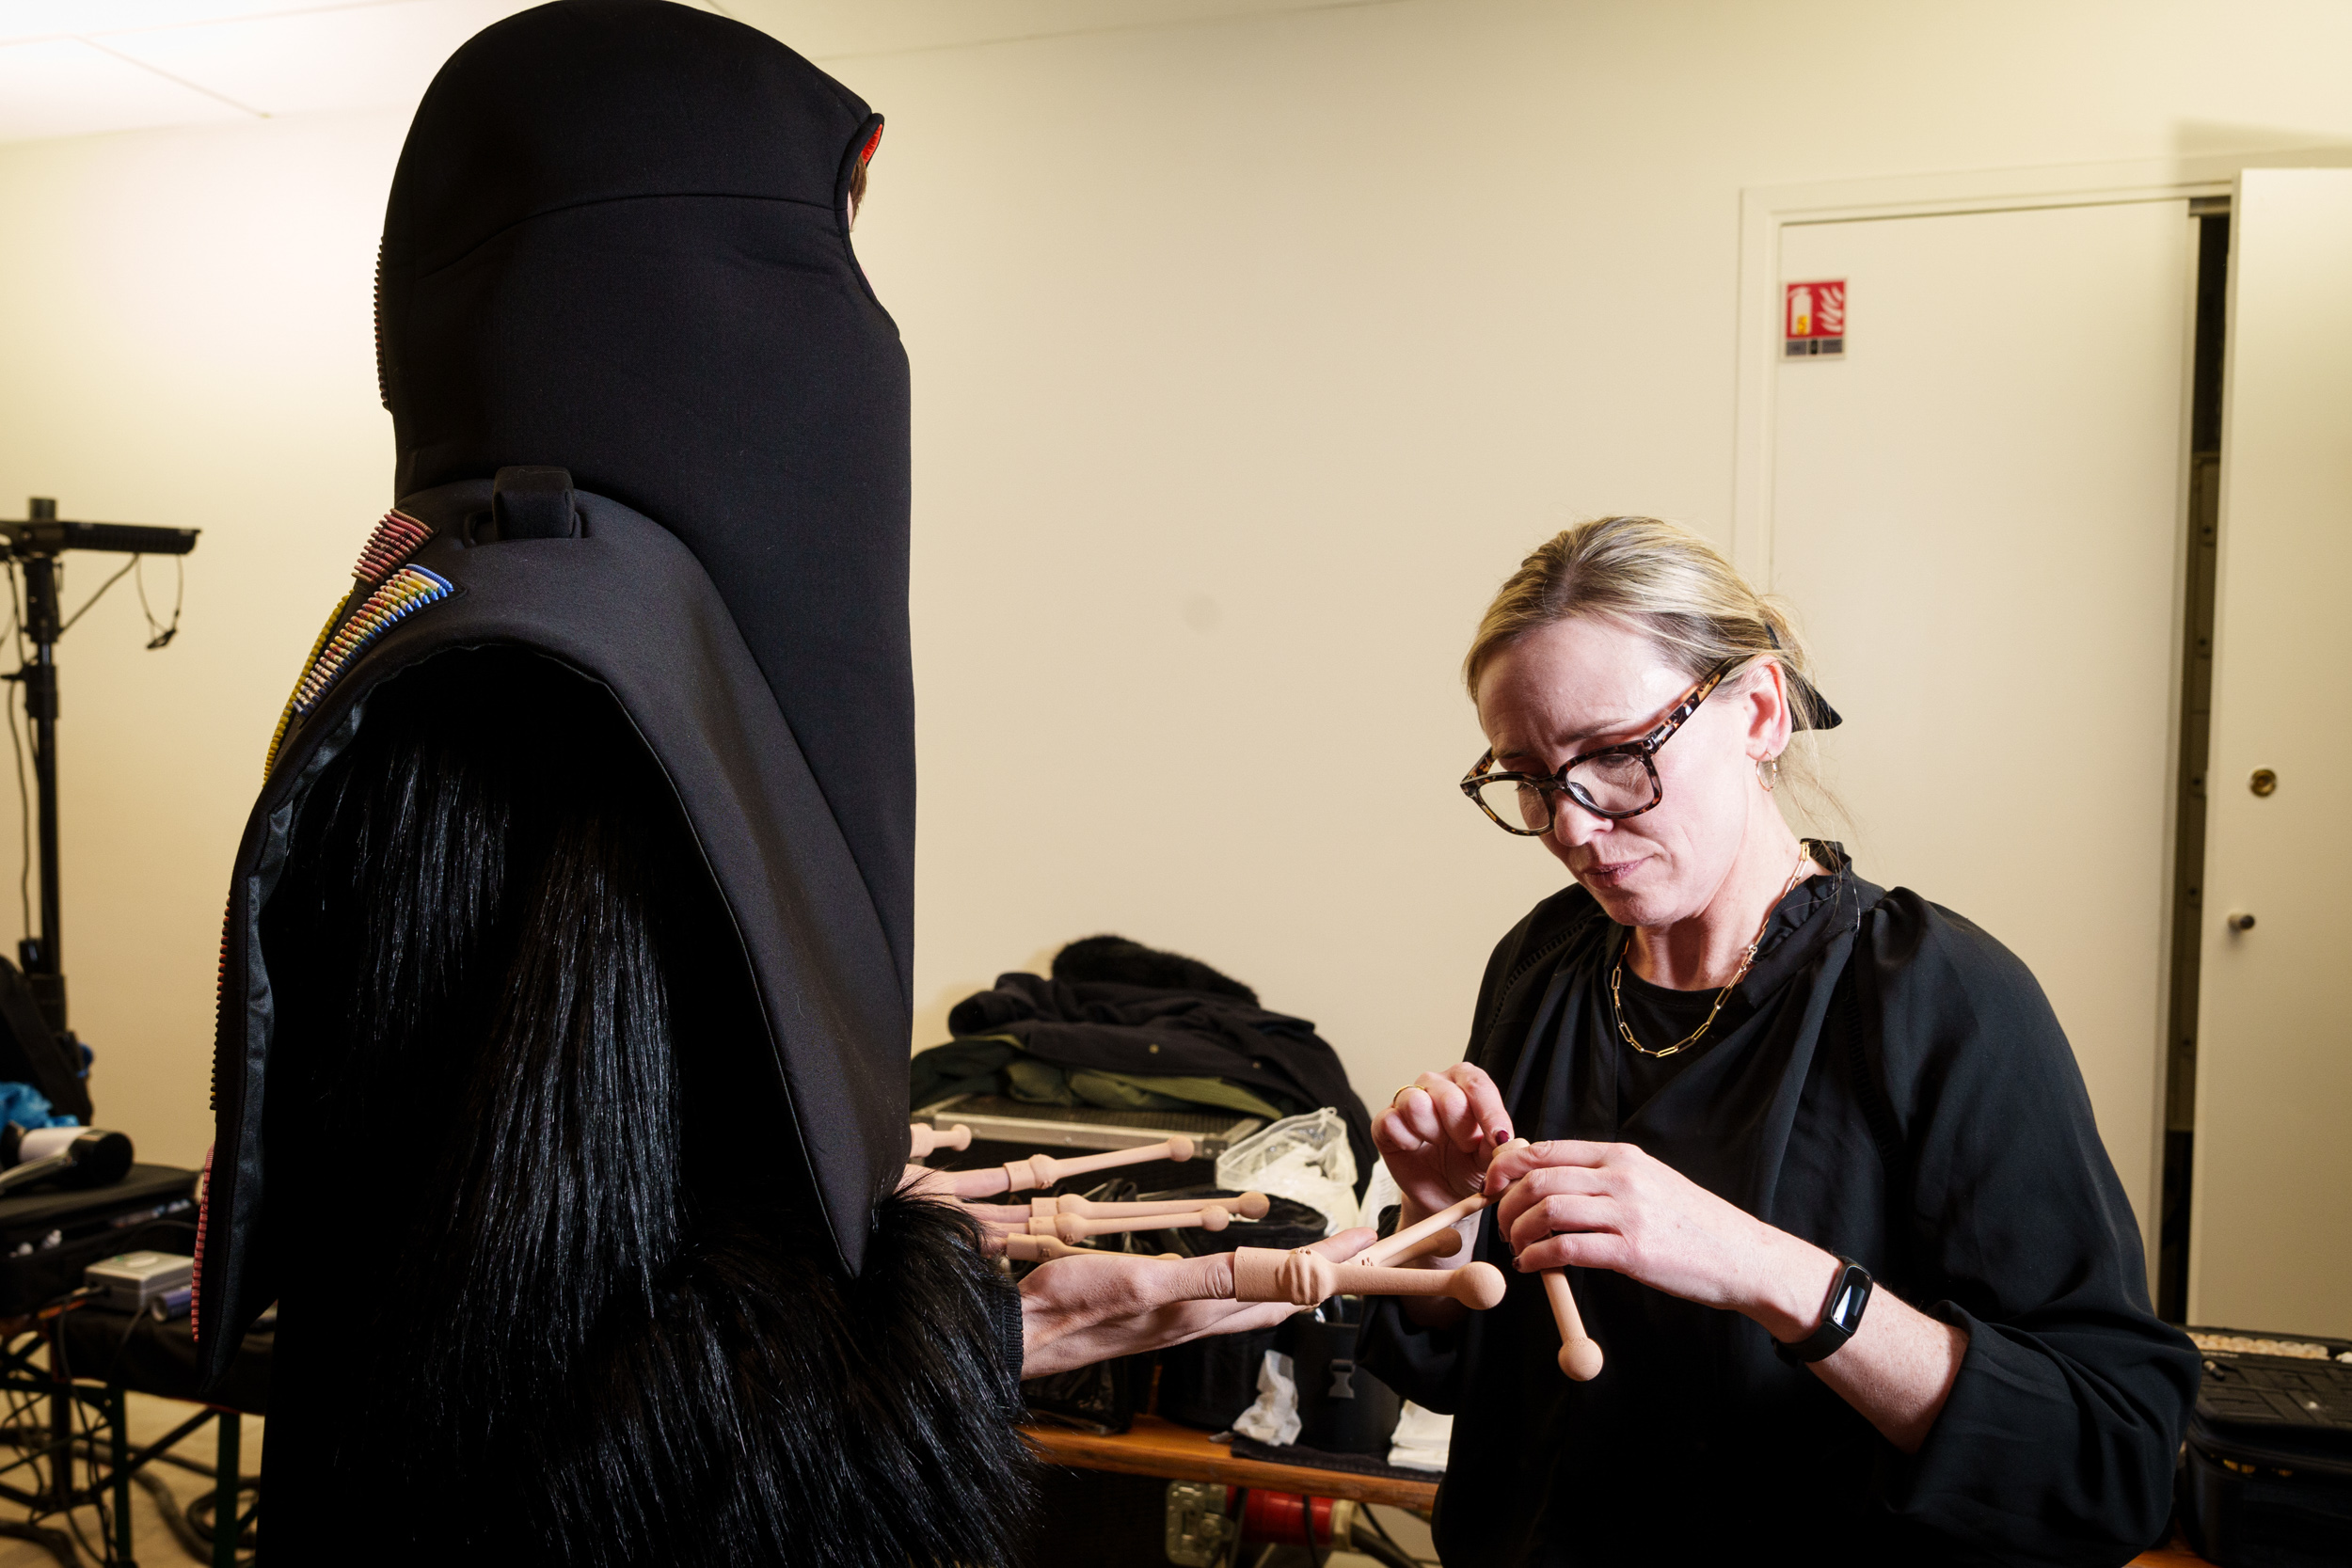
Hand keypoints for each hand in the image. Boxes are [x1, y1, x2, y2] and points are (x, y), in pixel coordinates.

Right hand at [1016, 1227, 1377, 1380]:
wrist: (1025, 1334)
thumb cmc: (1077, 1306)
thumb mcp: (1146, 1283)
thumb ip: (1210, 1279)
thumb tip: (1273, 1272)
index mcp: (1208, 1309)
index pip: (1290, 1285)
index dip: (1332, 1263)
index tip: (1368, 1239)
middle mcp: (1203, 1317)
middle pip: (1282, 1293)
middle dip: (1325, 1269)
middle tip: (1359, 1245)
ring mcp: (1182, 1318)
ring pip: (1255, 1298)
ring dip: (1292, 1277)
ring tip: (1315, 1260)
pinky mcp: (1158, 1314)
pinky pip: (1223, 1299)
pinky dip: (1248, 1281)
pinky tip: (1237, 1276)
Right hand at [1372, 1065, 1513, 1223]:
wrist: (1444, 1194)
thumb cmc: (1469, 1167)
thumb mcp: (1492, 1158)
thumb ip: (1499, 1145)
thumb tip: (1505, 1141)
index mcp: (1466, 1082)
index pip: (1477, 1085)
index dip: (1489, 1113)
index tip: (1499, 1140)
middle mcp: (1436, 1084)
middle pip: (1449, 1096)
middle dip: (1461, 1130)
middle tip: (1465, 1148)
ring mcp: (1407, 1099)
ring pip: (1416, 1102)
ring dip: (1432, 1132)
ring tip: (1438, 1144)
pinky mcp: (1385, 1121)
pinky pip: (1391, 1122)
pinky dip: (1407, 1141)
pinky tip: (1416, 1148)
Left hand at [1486, 1139, 1833, 1332]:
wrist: (1743, 1256)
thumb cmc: (1691, 1224)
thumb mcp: (1649, 1182)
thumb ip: (1604, 1177)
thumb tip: (1548, 1180)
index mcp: (1622, 1156)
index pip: (1547, 1149)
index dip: (1507, 1167)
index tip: (1492, 1187)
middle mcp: (1622, 1177)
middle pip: (1538, 1177)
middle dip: (1505, 1202)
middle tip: (1501, 1225)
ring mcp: (1628, 1213)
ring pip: (1546, 1209)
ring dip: (1518, 1231)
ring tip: (1517, 1247)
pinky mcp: (1632, 1251)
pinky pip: (1565, 1247)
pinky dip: (1537, 1256)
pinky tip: (1533, 1265)